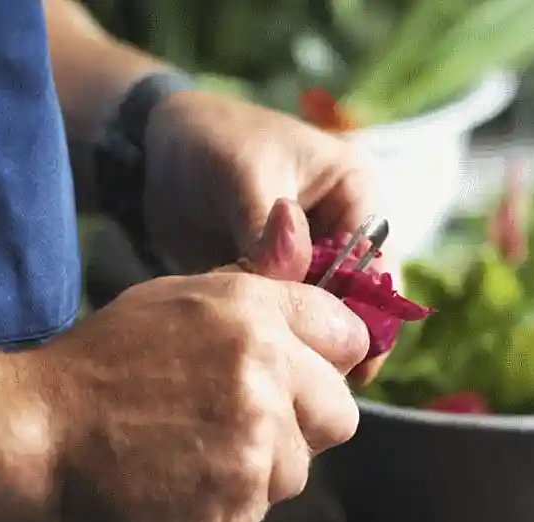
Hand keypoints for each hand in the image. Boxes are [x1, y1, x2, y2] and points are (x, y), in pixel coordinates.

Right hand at [37, 203, 367, 521]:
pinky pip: (261, 508)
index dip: (332, 362)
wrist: (37, 429)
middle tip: (253, 424)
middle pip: (341, 413)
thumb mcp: (182, 298)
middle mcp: (266, 368)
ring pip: (300, 468)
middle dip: (306, 424)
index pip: (349, 336)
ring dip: (262, 470)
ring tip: (202, 453)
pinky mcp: (238, 499)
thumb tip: (297, 225)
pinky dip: (230, 505)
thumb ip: (256, 282)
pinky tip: (186, 481)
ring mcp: (256, 437)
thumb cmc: (106, 363)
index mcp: (256, 311)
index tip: (310, 377)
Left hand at [142, 91, 396, 382]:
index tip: (337, 348)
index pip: (377, 264)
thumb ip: (266, 233)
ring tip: (281, 361)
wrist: (156, 153)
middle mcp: (345, 231)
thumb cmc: (211, 141)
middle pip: (360, 299)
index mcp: (357, 193)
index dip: (364, 311)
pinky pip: (292, 318)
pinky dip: (279, 334)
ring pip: (327, 315)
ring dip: (306, 337)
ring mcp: (315, 261)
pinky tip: (260, 350)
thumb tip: (286, 287)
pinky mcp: (283, 283)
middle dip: (337, 333)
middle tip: (310, 370)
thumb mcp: (244, 175)